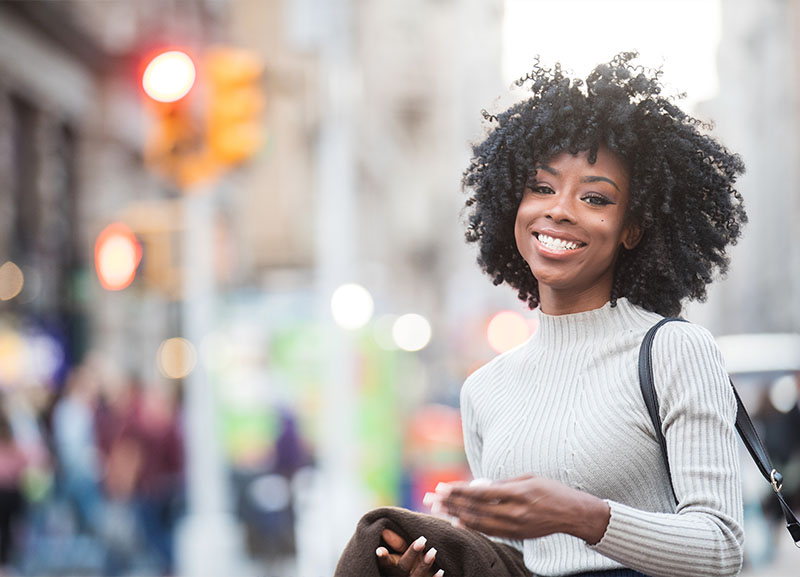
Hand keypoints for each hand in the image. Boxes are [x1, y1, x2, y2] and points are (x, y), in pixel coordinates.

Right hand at [375, 528, 444, 576]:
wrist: (413, 574)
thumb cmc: (406, 560)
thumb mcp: (400, 552)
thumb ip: (396, 543)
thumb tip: (385, 530)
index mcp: (392, 568)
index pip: (386, 563)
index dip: (383, 557)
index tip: (380, 549)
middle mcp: (400, 576)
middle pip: (403, 568)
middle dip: (412, 554)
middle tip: (422, 540)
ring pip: (416, 576)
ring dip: (425, 564)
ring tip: (433, 551)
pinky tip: (441, 571)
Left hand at [435, 475, 609, 543]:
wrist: (573, 514)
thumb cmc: (550, 490)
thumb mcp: (528, 478)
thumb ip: (502, 483)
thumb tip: (478, 485)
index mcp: (517, 493)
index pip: (480, 493)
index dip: (458, 491)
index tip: (441, 487)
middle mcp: (514, 512)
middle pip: (475, 509)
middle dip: (450, 503)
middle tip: (431, 499)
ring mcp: (515, 526)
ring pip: (479, 522)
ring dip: (456, 516)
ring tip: (439, 510)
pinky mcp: (517, 535)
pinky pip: (489, 532)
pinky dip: (472, 527)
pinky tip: (458, 522)